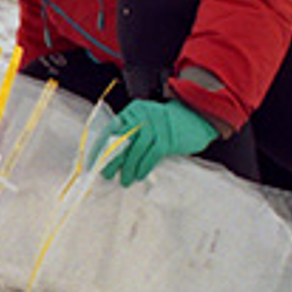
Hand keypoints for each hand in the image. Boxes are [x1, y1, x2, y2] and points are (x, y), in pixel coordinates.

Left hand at [90, 98, 215, 186]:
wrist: (197, 117)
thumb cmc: (168, 123)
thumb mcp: (147, 120)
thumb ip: (131, 131)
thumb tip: (110, 153)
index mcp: (133, 111)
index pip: (111, 129)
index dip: (101, 147)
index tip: (94, 161)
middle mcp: (142, 117)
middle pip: (121, 140)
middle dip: (111, 160)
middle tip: (107, 174)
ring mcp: (156, 127)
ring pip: (135, 150)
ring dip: (128, 169)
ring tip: (124, 180)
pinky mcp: (168, 139)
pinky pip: (151, 156)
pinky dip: (143, 168)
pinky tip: (139, 176)